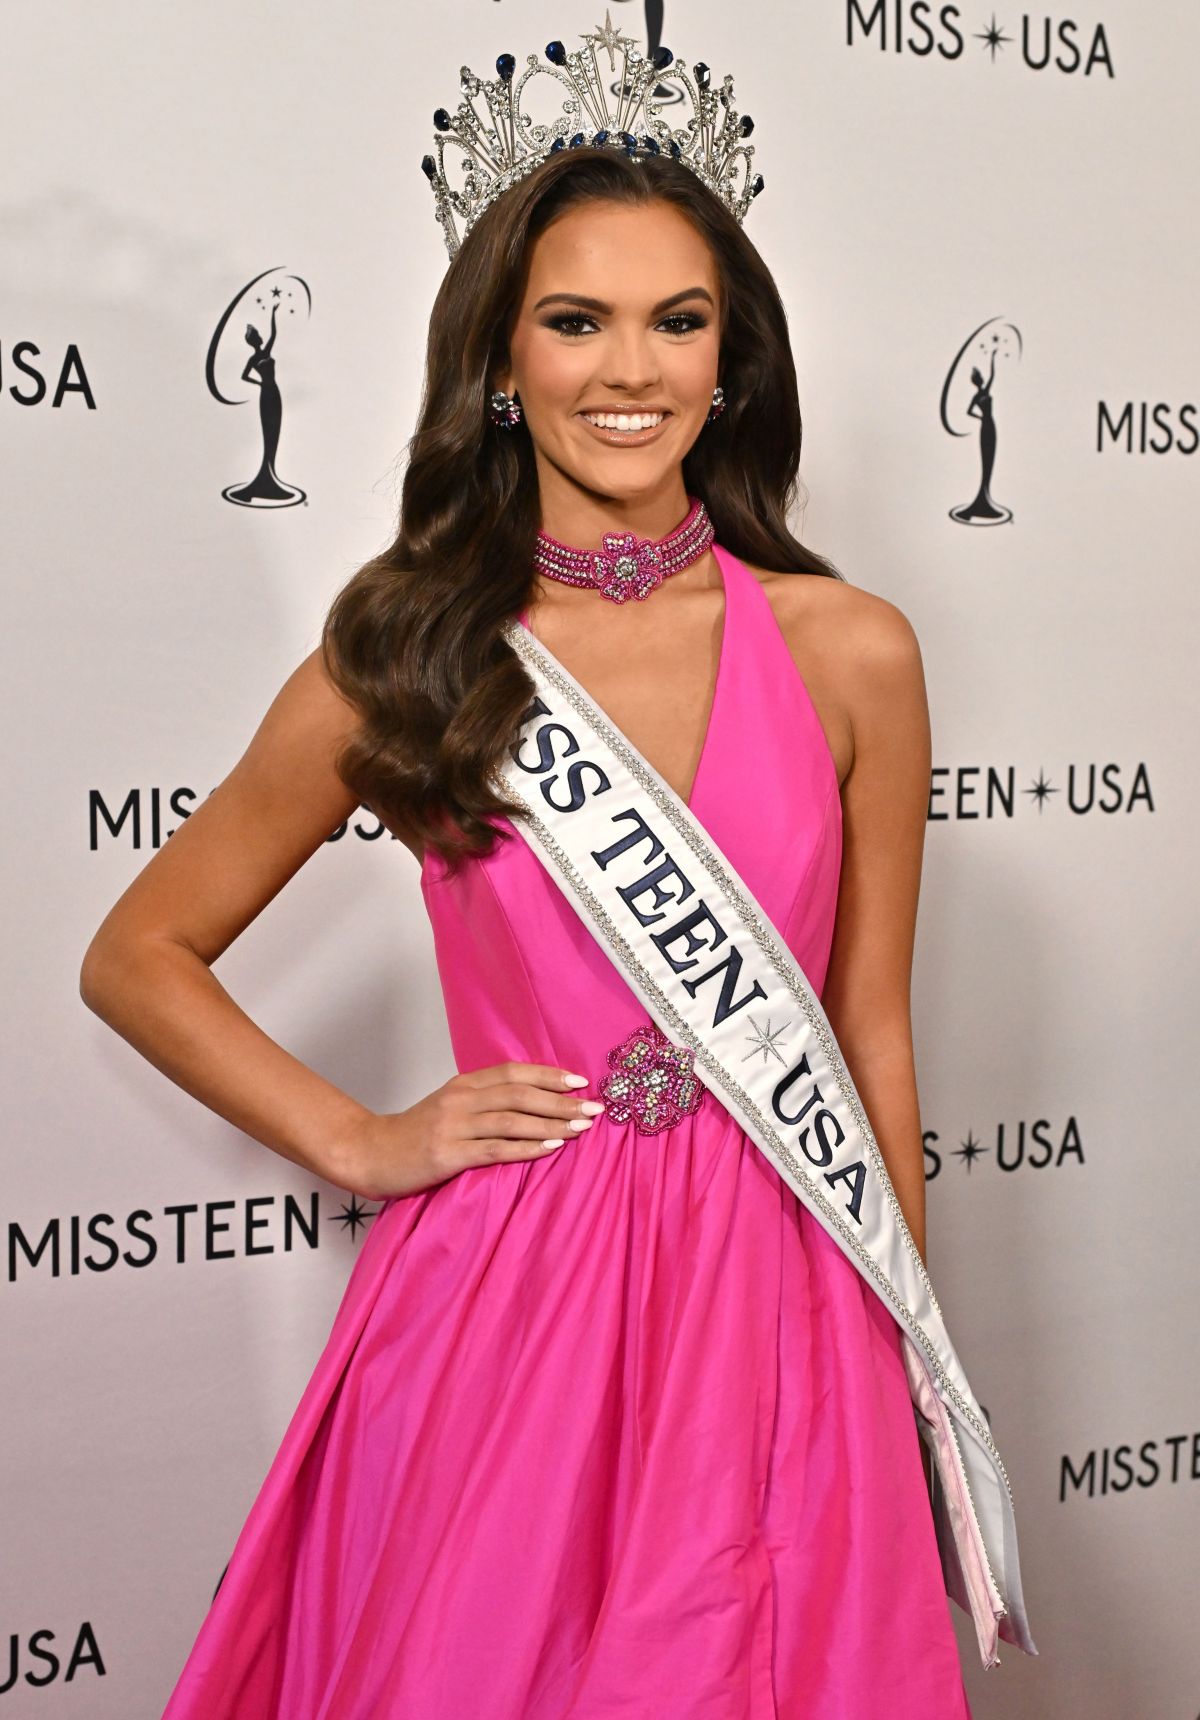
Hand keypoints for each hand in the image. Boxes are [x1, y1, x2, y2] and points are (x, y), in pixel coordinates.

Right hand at [336, 1061, 604, 1199]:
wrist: (371, 1153)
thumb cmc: (415, 1134)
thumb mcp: (450, 1107)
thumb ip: (484, 1102)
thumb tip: (532, 1103)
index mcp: (463, 1084)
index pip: (514, 1072)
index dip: (549, 1076)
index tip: (580, 1082)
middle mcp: (461, 1099)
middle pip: (519, 1093)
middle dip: (560, 1101)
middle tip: (593, 1108)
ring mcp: (453, 1126)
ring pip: (512, 1119)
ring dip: (551, 1123)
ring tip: (580, 1129)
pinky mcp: (447, 1154)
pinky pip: (495, 1149)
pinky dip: (526, 1147)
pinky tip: (549, 1148)